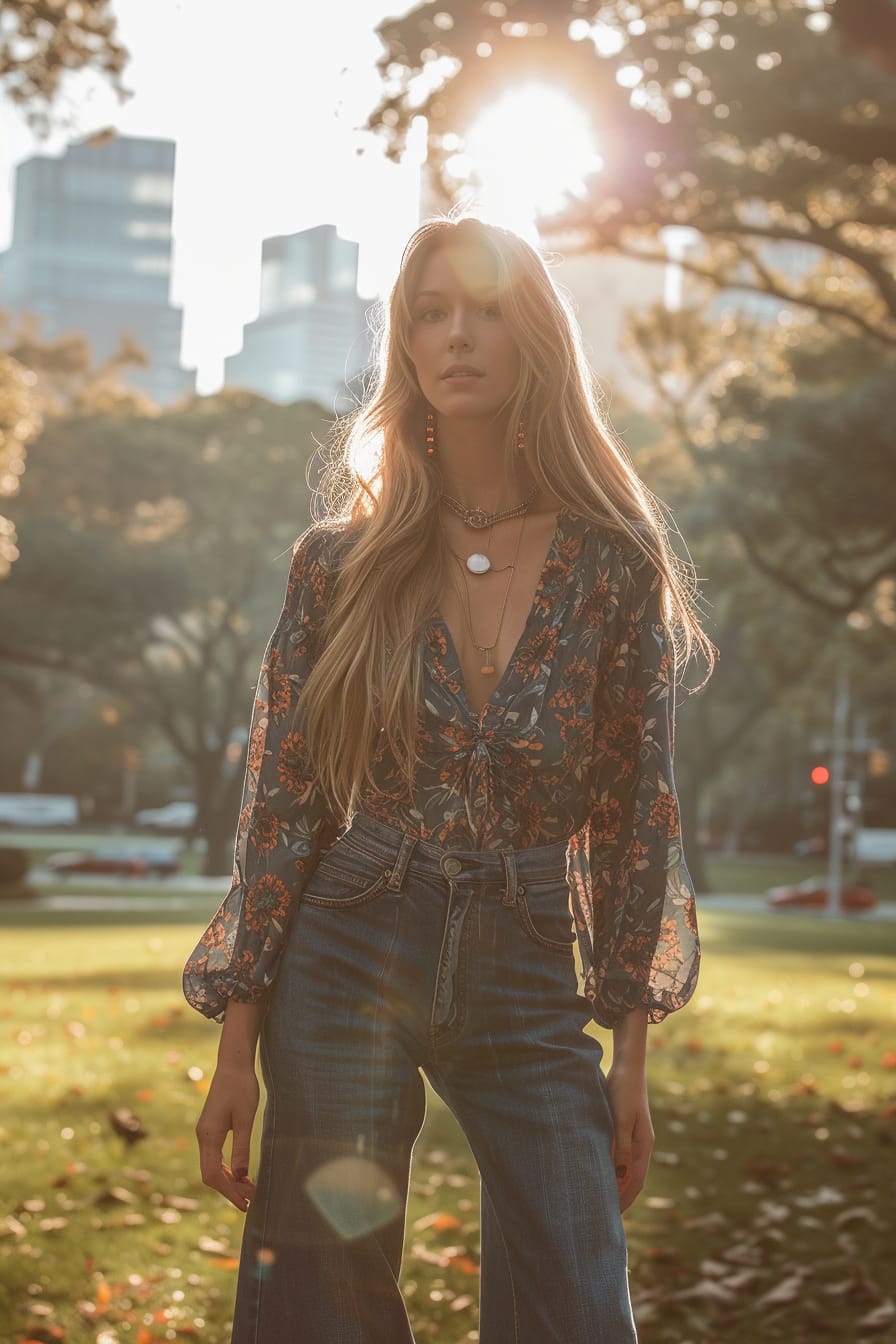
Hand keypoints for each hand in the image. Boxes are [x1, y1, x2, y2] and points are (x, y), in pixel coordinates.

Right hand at [195, 1063, 259, 1210]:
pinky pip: (215, 1157)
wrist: (233, 1064)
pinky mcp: (211, 1128)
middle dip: (229, 1189)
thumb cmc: (241, 1087)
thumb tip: (240, 1176)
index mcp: (208, 1136)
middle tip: (251, 1200)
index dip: (228, 1192)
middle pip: (210, 1174)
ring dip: (228, 1180)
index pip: (213, 1175)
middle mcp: (202, 1137)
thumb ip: (241, 1147)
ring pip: (212, 1166)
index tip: (245, 1204)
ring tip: (249, 1189)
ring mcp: (205, 1133)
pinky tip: (241, 1173)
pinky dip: (227, 1169)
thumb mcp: (245, 1118)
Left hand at [605, 1064, 653, 1212]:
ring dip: (618, 1184)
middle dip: (622, 1197)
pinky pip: (621, 1155)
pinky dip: (614, 1168)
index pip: (637, 1181)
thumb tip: (619, 1176)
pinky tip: (601, 1171)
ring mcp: (635, 1136)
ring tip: (602, 1199)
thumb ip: (621, 1146)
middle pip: (634, 1178)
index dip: (626, 1199)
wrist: (627, 1066)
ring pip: (627, 1168)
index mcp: (644, 1144)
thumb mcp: (621, 1119)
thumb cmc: (623, 1091)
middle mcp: (642, 1144)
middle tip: (606, 1216)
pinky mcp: (625, 1128)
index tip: (614, 1217)